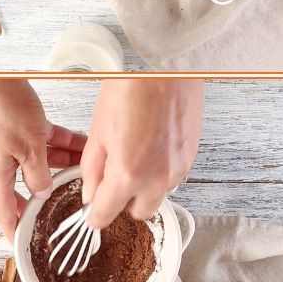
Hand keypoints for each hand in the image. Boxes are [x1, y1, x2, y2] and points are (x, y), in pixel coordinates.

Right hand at [0, 79, 86, 240]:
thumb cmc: (2, 110)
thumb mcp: (28, 147)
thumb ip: (38, 174)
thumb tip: (43, 191)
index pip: (5, 215)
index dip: (15, 234)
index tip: (26, 250)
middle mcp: (2, 164)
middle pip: (28, 190)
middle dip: (51, 198)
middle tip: (72, 210)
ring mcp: (12, 146)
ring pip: (42, 165)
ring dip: (65, 168)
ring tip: (90, 174)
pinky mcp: (21, 130)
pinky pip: (46, 145)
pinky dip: (64, 147)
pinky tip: (85, 148)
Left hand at [82, 80, 203, 227]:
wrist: (166, 66)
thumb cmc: (131, 90)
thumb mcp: (98, 132)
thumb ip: (92, 170)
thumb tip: (90, 194)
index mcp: (128, 174)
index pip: (106, 215)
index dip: (94, 215)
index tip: (90, 210)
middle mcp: (158, 178)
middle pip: (138, 213)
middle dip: (122, 203)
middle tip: (110, 181)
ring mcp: (179, 169)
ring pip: (158, 196)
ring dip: (143, 188)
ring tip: (131, 156)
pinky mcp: (191, 156)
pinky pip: (172, 177)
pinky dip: (158, 172)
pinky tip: (148, 147)